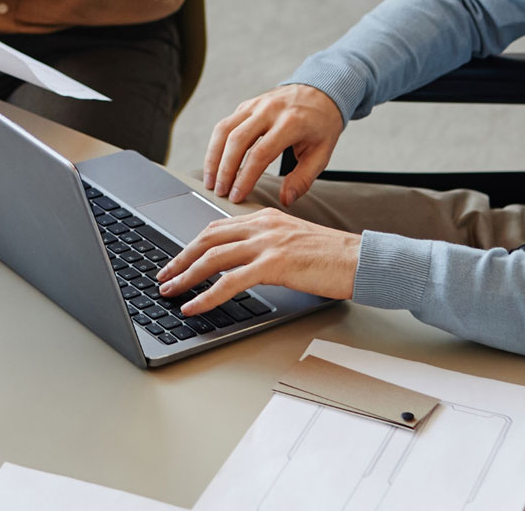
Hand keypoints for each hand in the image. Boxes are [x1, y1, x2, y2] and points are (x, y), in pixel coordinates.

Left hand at [155, 208, 360, 315]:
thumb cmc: (333, 258)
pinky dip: (207, 296)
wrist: (361, 260)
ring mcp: (267, 242)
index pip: (217, 227)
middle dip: (180, 259)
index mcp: (266, 217)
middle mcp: (263, 225)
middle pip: (207, 239)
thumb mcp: (294, 244)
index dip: (192, 245)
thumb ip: (268, 248)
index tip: (177, 260)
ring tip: (169, 292)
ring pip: (212, 258)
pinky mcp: (274, 264)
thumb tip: (243, 266)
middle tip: (164, 276)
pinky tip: (194, 306)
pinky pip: (230, 281)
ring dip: (185, 277)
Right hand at [204, 84, 345, 205]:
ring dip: (213, 157)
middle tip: (220, 193)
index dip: (245, 177)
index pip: (261, 153)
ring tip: (210, 181)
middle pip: (236, 140)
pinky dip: (216, 145)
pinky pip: (225, 124)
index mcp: (291, 123)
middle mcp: (270, 110)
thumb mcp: (322, 153)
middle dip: (224, 169)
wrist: (321, 91)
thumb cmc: (322, 125)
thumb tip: (285, 199)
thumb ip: (303, 178)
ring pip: (224, 129)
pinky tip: (215, 163)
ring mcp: (256, 104)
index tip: (237, 196)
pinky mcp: (247, 105)